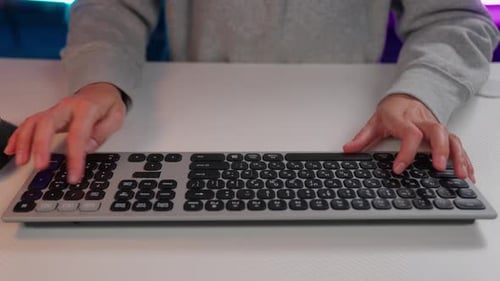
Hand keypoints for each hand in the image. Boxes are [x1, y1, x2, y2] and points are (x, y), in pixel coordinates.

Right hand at [3, 83, 126, 183]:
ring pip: (34, 122)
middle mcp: (66, 107)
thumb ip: (103, 132)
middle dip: (41, 145)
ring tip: (22, 161)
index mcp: (86, 108)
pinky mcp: (48, 115)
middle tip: (40, 166)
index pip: (78, 134)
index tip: (74, 175)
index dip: (75, 156)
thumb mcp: (116, 117)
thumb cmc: (108, 104)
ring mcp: (55, 110)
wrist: (101, 90)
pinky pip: (29, 123)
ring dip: (25, 142)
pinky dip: (19, 136)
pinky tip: (12, 150)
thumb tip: (88, 148)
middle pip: (47, 123)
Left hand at [343, 94, 474, 181]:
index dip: (405, 151)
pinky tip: (469, 173)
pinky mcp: (445, 134)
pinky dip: (465, 159)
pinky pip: (458, 144)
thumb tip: (347, 149)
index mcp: (404, 119)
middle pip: (437, 132)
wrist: (408, 96)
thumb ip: (362, 137)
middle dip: (440, 149)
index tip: (399, 168)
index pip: (409, 134)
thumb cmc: (393, 110)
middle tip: (438, 167)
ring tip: (462, 175)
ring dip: (458, 156)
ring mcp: (436, 127)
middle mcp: (423, 122)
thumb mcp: (374, 122)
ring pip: (452, 138)